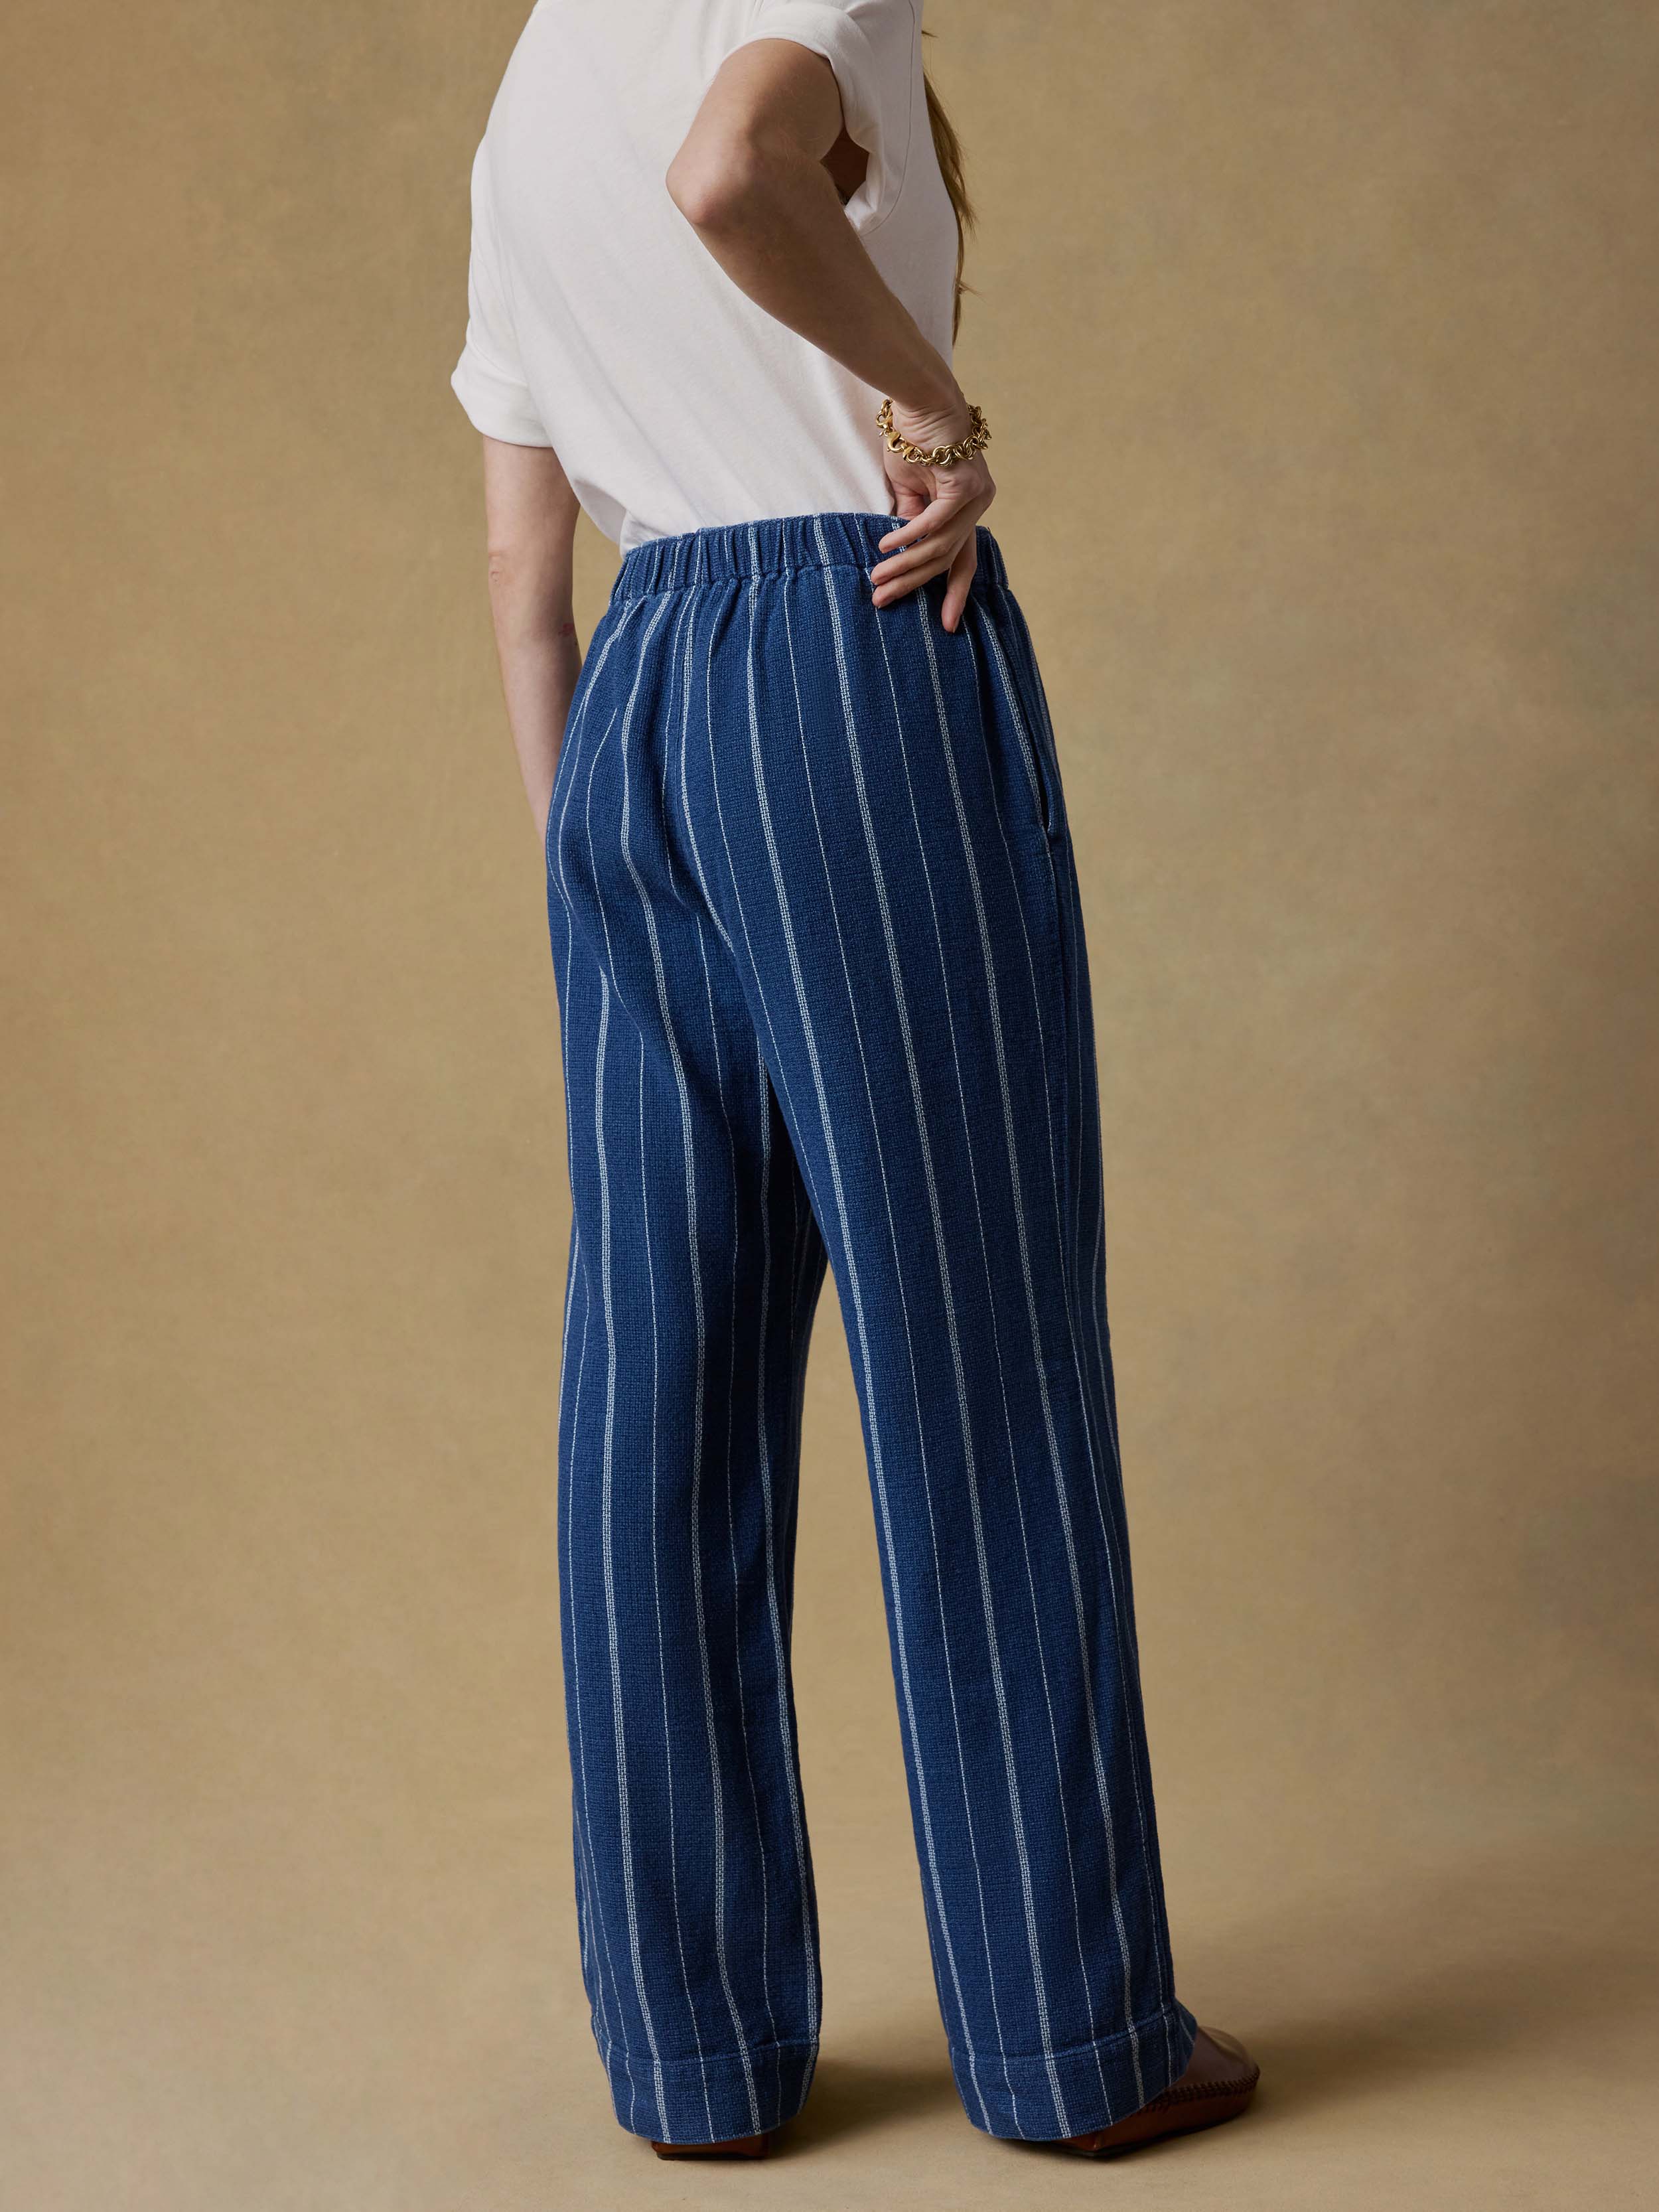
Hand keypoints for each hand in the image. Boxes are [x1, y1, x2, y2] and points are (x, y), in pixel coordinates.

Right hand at [869, 394, 995, 633]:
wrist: (919, 398)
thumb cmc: (913, 438)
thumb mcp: (909, 488)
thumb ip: (911, 520)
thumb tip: (901, 553)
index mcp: (969, 508)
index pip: (965, 559)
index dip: (956, 593)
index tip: (948, 626)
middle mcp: (980, 504)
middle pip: (949, 559)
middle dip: (915, 585)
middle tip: (885, 603)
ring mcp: (976, 495)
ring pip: (940, 546)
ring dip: (905, 566)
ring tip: (877, 580)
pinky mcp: (964, 485)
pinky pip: (933, 523)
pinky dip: (907, 538)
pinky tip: (885, 549)